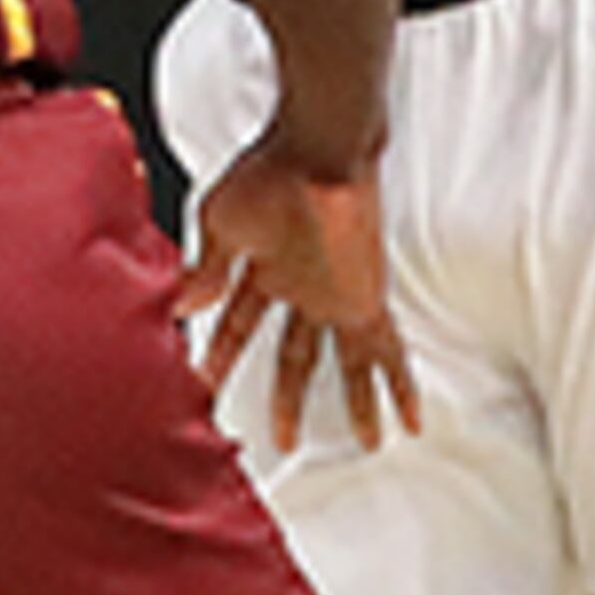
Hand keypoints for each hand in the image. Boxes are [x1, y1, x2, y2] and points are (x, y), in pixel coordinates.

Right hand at [181, 136, 421, 457]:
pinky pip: (388, 355)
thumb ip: (206, 270)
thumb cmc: (267, 172)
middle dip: (288, 398)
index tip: (204, 384)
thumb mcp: (219, 226)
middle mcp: (304, 288)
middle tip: (282, 439)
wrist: (314, 152)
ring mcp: (336, 298)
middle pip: (297, 357)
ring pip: (350, 365)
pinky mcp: (365, 301)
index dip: (222, 356)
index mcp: (266, 267)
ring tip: (368, 442)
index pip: (239, 325)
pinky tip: (410, 418)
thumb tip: (184, 308)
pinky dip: (399, 388)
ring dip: (356, 404)